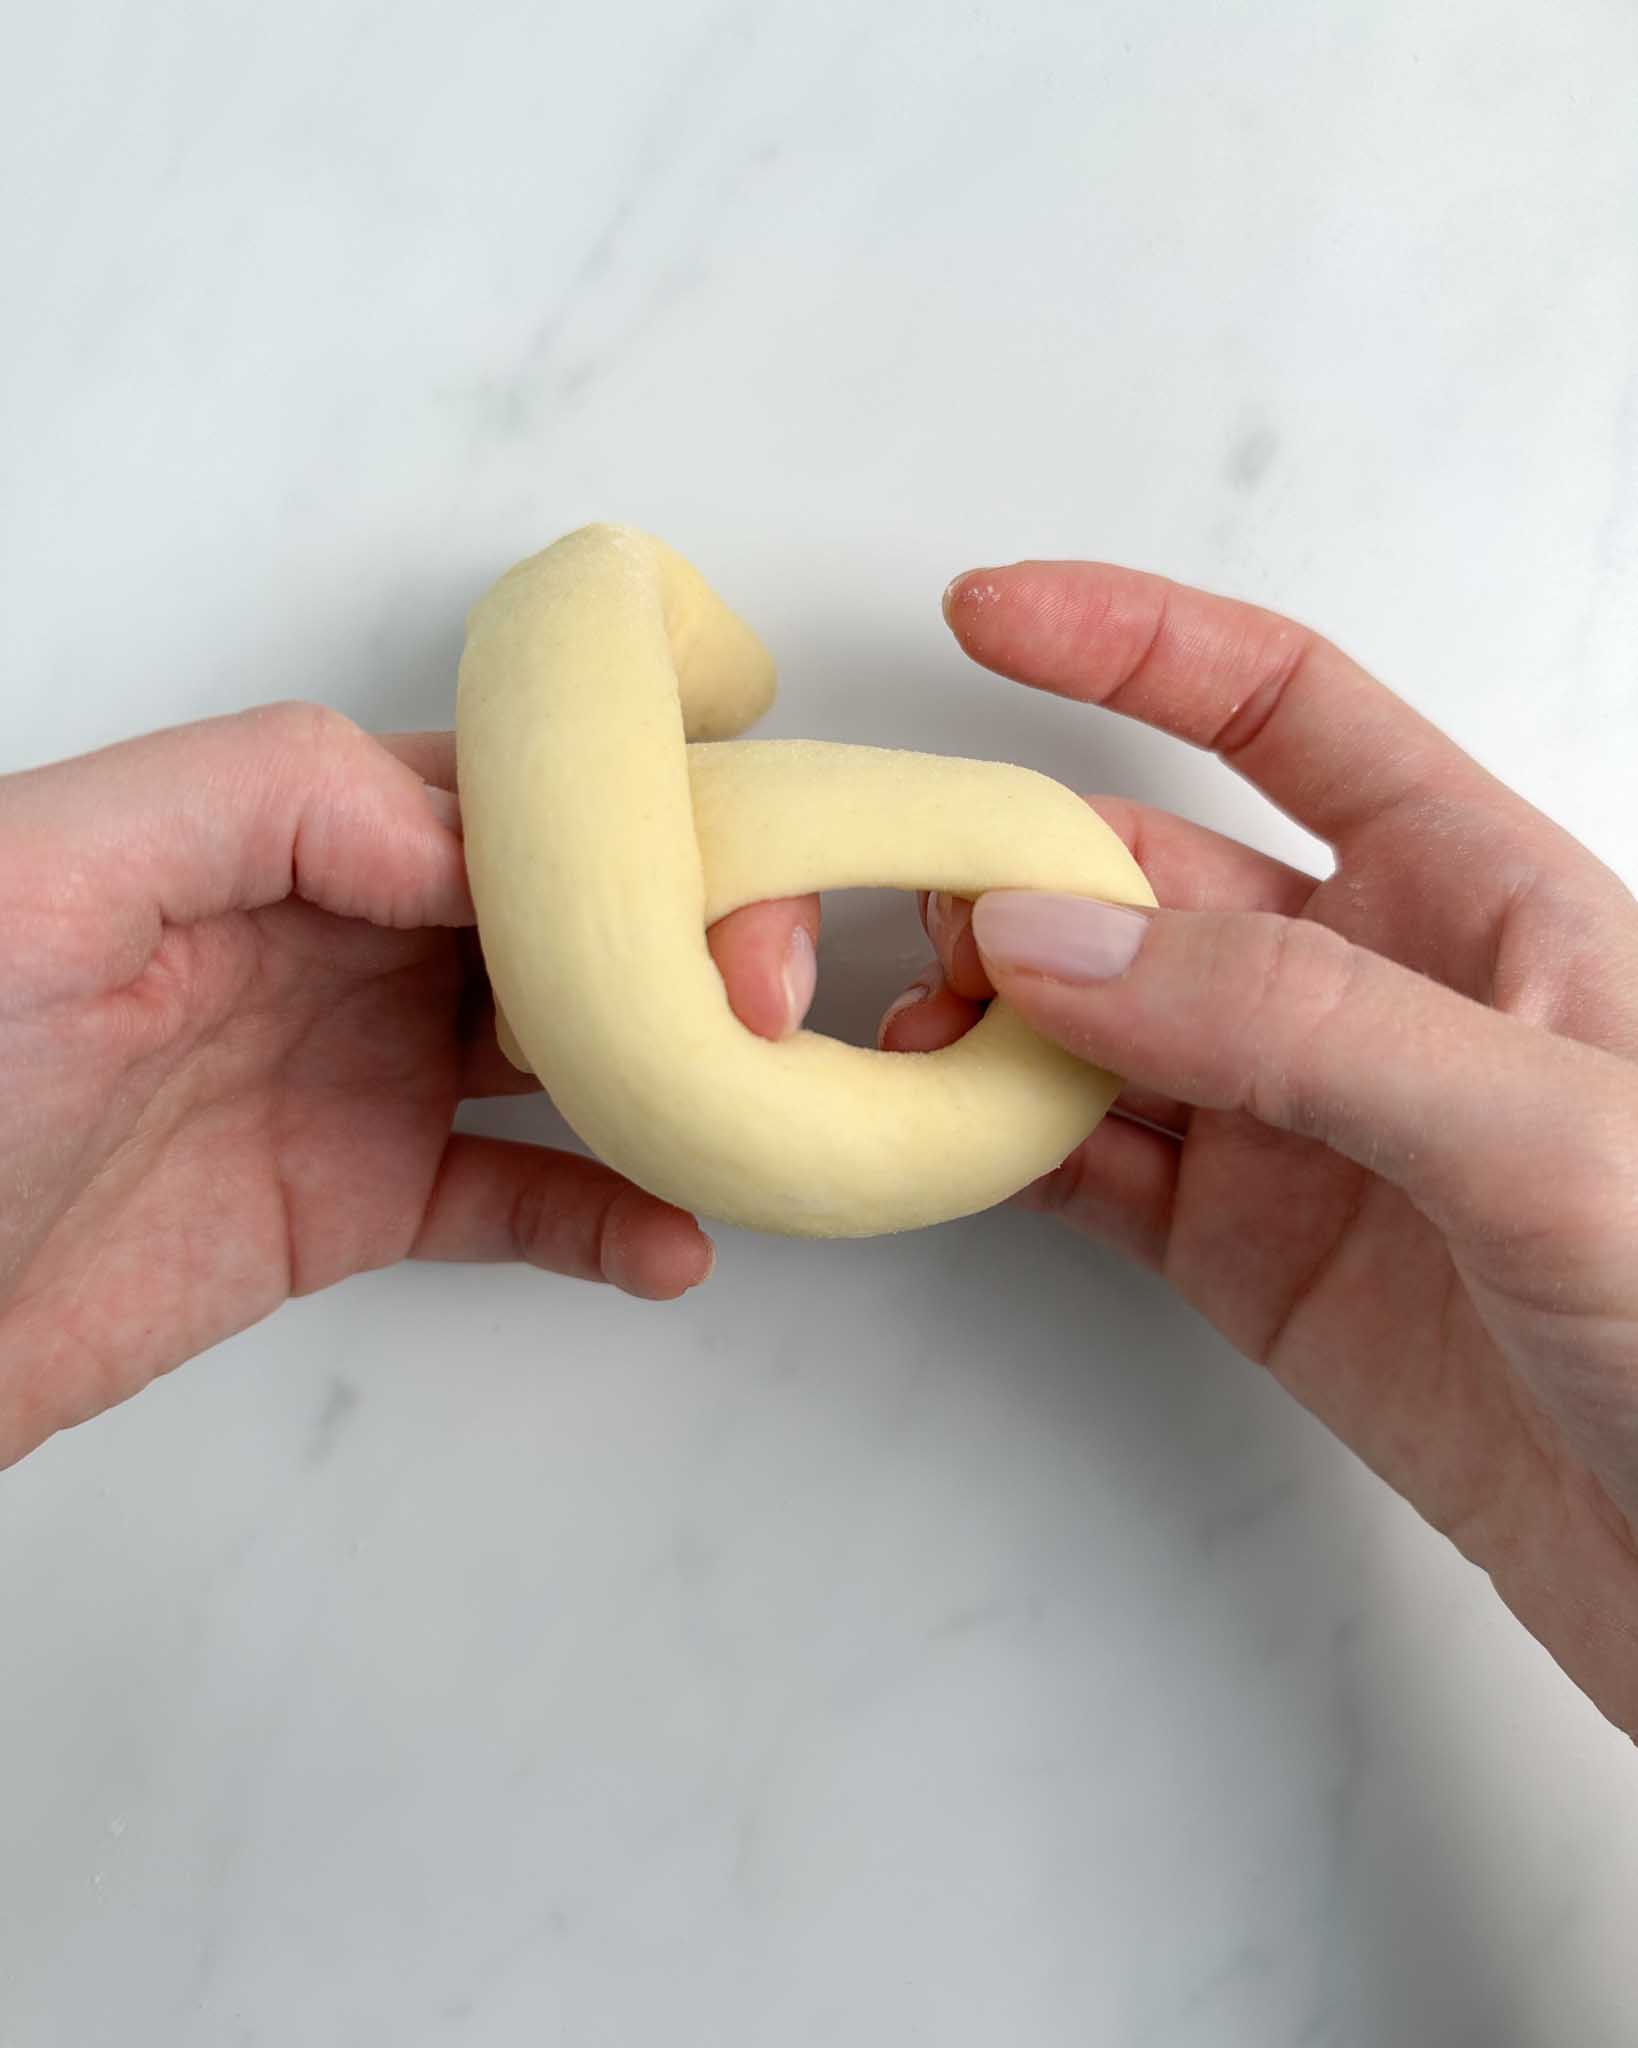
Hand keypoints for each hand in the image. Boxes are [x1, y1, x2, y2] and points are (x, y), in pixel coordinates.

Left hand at [0, 706, 811, 1468]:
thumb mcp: (45, 873)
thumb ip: (262, 798)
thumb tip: (469, 843)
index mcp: (282, 832)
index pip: (495, 789)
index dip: (622, 812)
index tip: (714, 872)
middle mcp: (340, 938)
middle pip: (562, 911)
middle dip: (687, 933)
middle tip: (762, 1002)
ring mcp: (355, 1074)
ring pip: (566, 1049)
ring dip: (676, 1068)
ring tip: (760, 1105)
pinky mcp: (353, 1204)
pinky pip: (513, 1200)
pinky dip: (608, 1220)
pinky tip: (675, 1244)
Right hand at [883, 562, 1637, 1738]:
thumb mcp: (1541, 1129)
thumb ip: (1296, 1018)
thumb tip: (1047, 936)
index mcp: (1480, 896)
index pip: (1286, 709)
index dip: (1136, 641)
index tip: (988, 616)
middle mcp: (1371, 993)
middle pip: (1143, 874)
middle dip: (1006, 861)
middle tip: (885, 898)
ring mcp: (1298, 1129)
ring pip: (1092, 1024)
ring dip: (981, 1012)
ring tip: (888, 1033)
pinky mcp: (1249, 1260)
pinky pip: (1088, 1165)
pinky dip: (998, 1143)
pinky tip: (936, 1131)